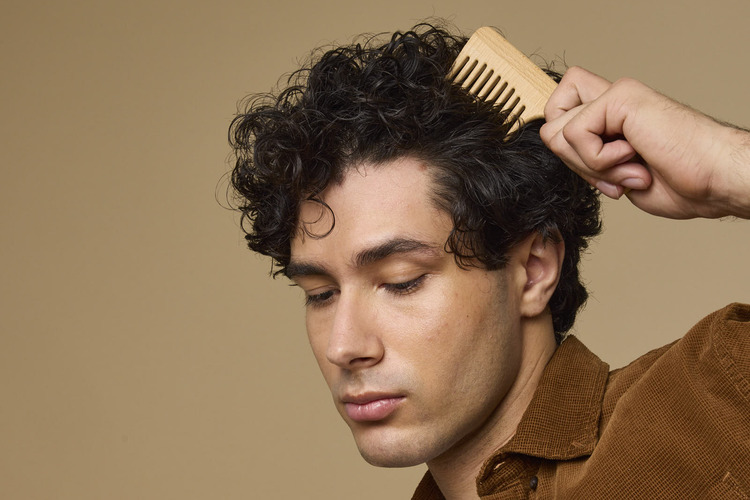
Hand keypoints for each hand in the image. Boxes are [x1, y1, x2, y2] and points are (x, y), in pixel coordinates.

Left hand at [540, 67, 749, 218]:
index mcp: (612, 114)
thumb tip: (561, 149)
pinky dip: (598, 160)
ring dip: (589, 166)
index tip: (598, 173)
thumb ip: (587, 158)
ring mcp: (616, 94)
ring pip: (556, 131)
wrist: (716, 179)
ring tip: (629, 171)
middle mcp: (612, 98)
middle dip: (573, 162)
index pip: (559, 110)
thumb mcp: (617, 175)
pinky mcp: (620, 97)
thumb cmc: (681, 181)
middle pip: (550, 122)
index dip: (564, 145)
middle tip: (613, 178)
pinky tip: (633, 159)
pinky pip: (575, 134)